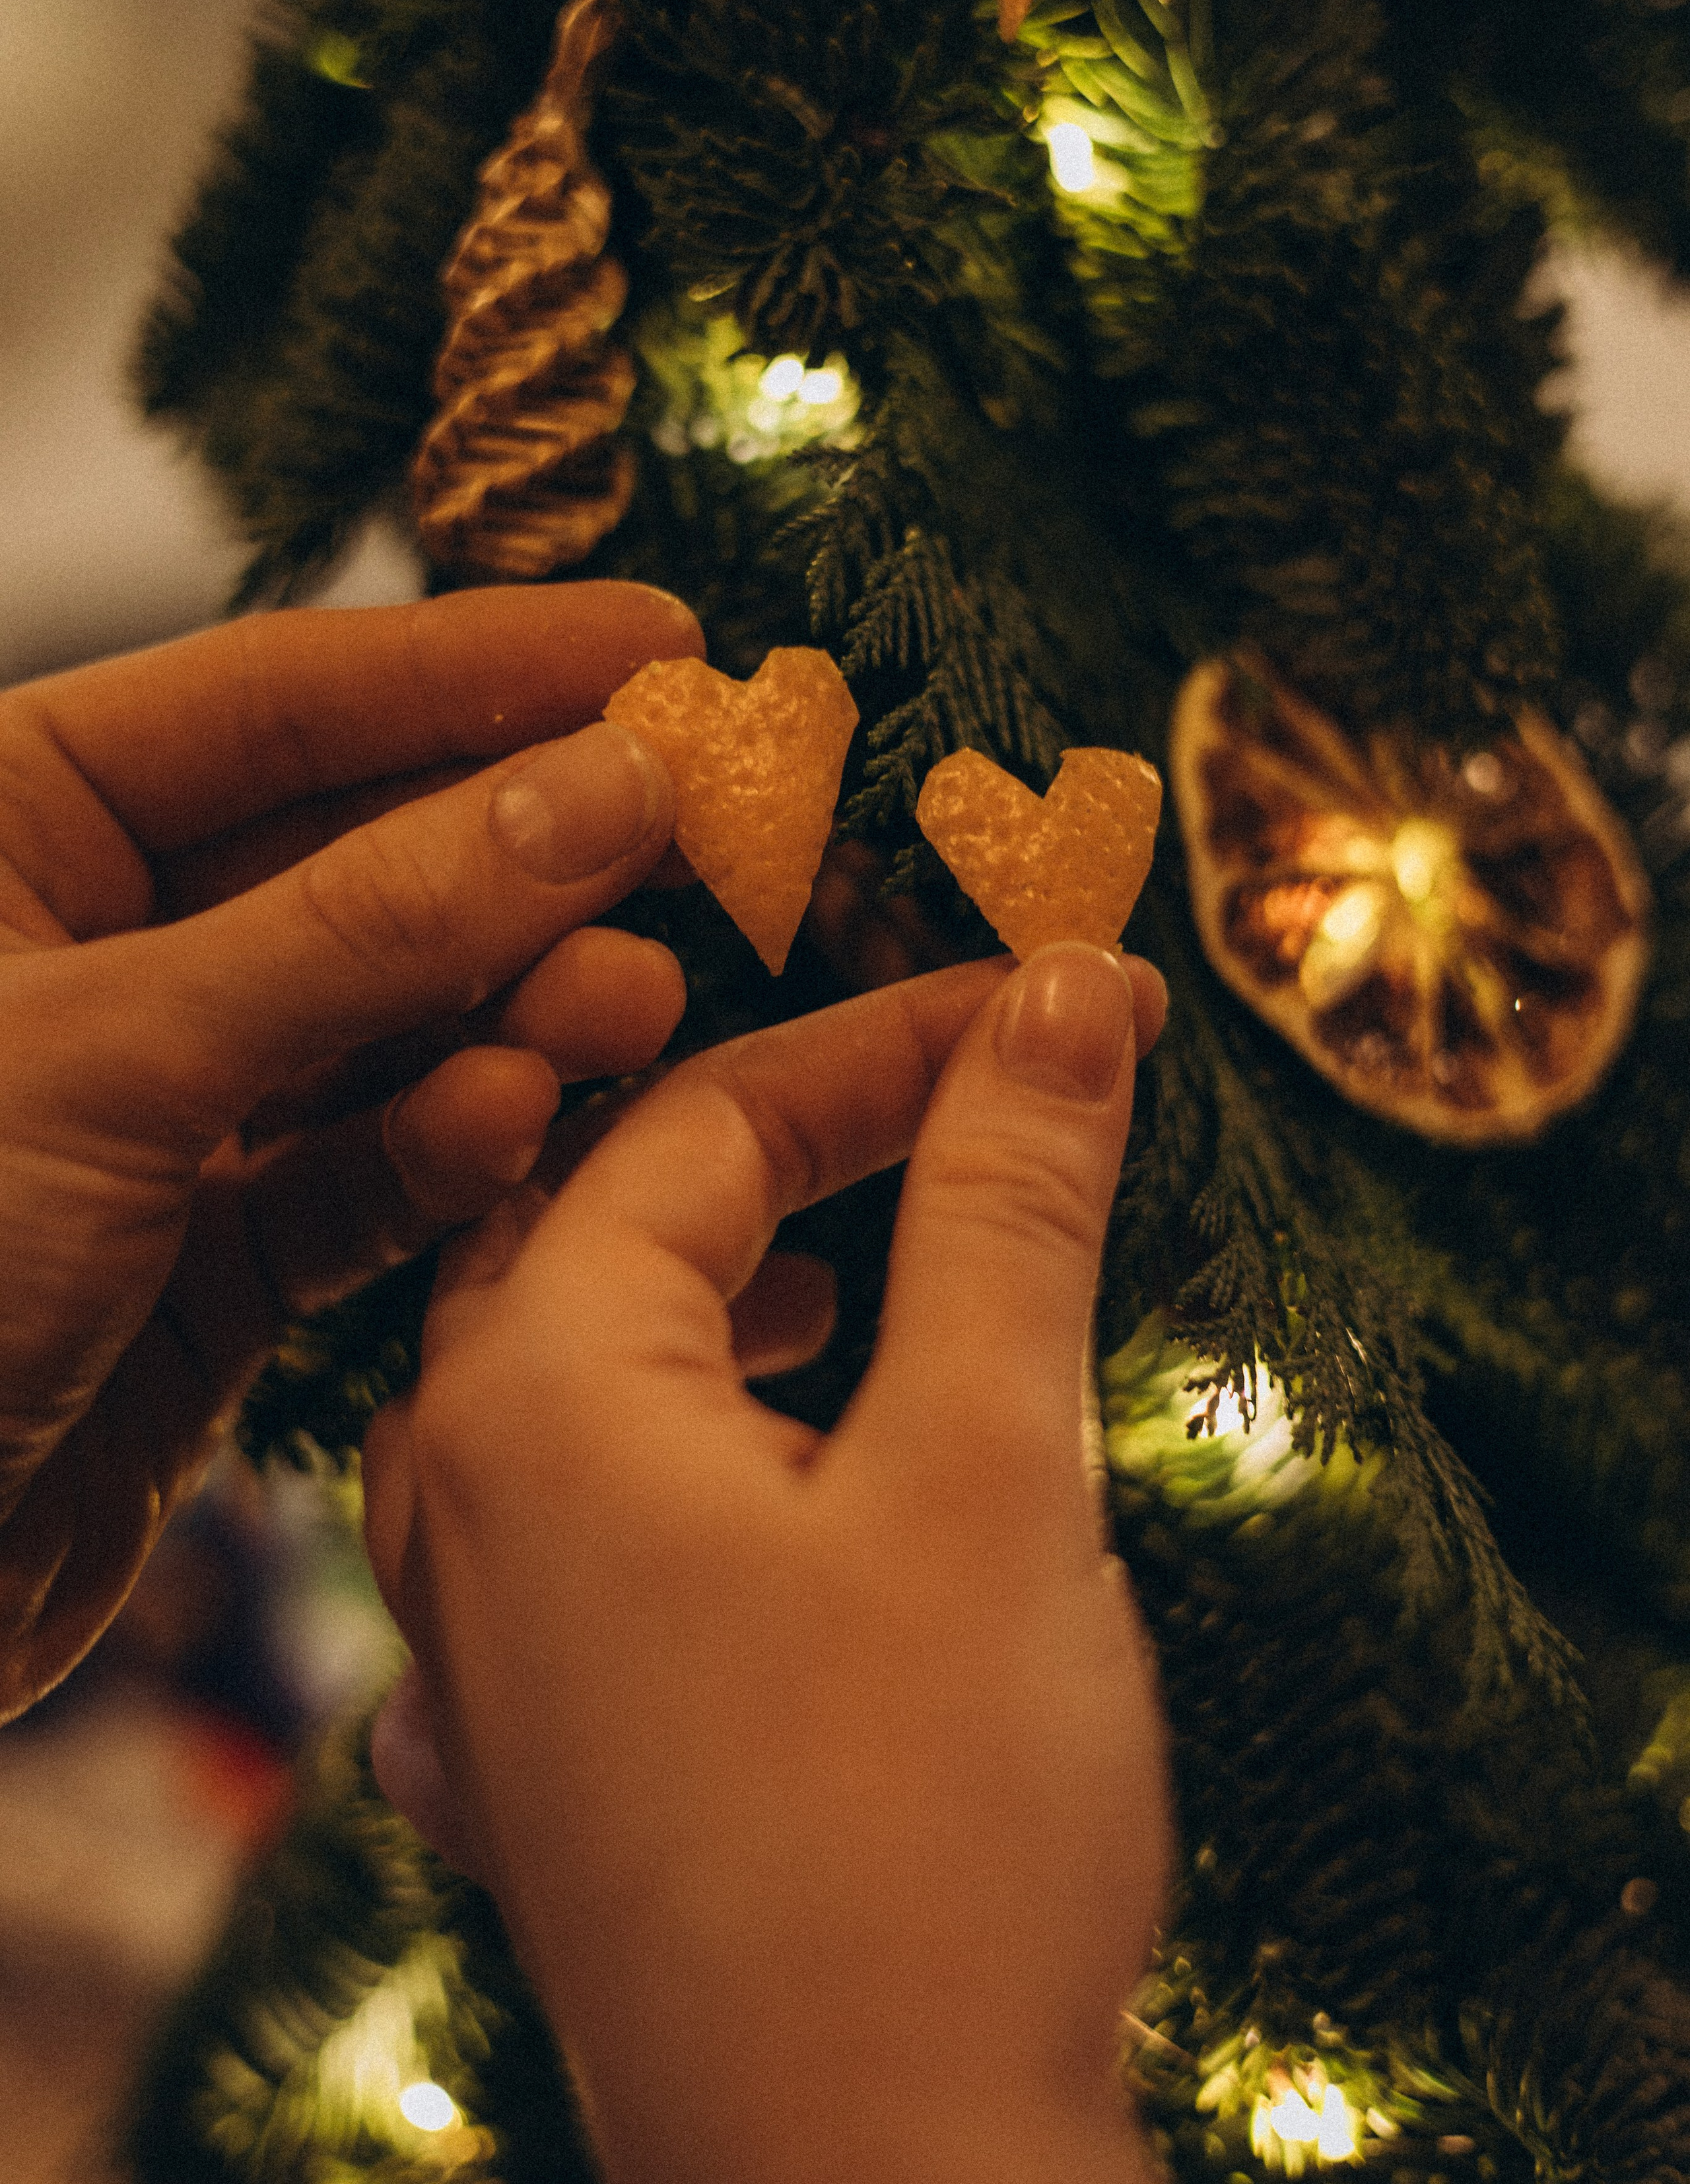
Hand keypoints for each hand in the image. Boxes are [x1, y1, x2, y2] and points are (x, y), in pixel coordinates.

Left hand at [0, 580, 699, 1719]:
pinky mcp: (214, 1260)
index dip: (483, 666)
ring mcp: (163, 1107)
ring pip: (388, 1024)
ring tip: (630, 1006)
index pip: (282, 695)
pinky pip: (367, 1173)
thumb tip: (599, 788)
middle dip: (531, 858)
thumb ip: (367, 925)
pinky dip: (451, 1154)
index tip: (664, 647)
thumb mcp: (111, 1055)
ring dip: (518, 1014)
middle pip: (364, 856)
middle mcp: (92, 949)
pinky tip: (514, 1133)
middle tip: (703, 839)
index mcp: (7, 824)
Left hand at [363, 944, 1171, 2183]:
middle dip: (794, 1141)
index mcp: (528, 1400)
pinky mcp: (532, 1735)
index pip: (702, 1124)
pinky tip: (793, 1445)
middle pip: (607, 1223)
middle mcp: (453, 1498)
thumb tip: (1056, 1000)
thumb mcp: (985, 1469)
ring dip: (737, 1279)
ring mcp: (473, 1631)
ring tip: (880, 1253)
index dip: (895, 1039)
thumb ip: (1002, 1208)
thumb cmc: (923, 1835)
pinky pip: (586, 1502)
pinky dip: (702, 1420)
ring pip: (586, 1364)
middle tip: (956, 1095)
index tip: (1052, 1003)